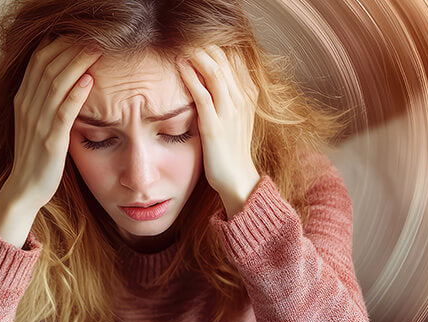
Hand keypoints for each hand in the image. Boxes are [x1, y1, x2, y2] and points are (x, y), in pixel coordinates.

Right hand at [1, 36, 102, 211]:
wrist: (25, 187)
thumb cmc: (36, 153)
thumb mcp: (35, 120)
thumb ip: (44, 97)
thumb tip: (64, 73)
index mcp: (23, 99)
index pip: (38, 60)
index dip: (58, 43)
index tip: (78, 33)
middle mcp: (27, 107)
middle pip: (47, 65)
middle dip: (70, 47)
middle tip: (93, 35)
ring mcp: (37, 123)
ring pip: (55, 83)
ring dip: (77, 63)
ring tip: (96, 48)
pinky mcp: (50, 140)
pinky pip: (63, 112)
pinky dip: (75, 94)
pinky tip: (89, 80)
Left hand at [176, 45, 260, 218]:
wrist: (237, 178)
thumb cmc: (232, 148)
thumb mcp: (236, 117)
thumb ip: (228, 95)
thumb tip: (211, 77)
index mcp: (248, 95)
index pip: (234, 59)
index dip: (217, 46)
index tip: (199, 38)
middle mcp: (241, 100)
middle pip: (224, 60)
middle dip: (205, 46)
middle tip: (186, 36)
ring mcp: (229, 112)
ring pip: (215, 72)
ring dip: (197, 55)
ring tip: (182, 44)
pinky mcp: (214, 125)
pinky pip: (202, 94)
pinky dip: (191, 77)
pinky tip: (180, 65)